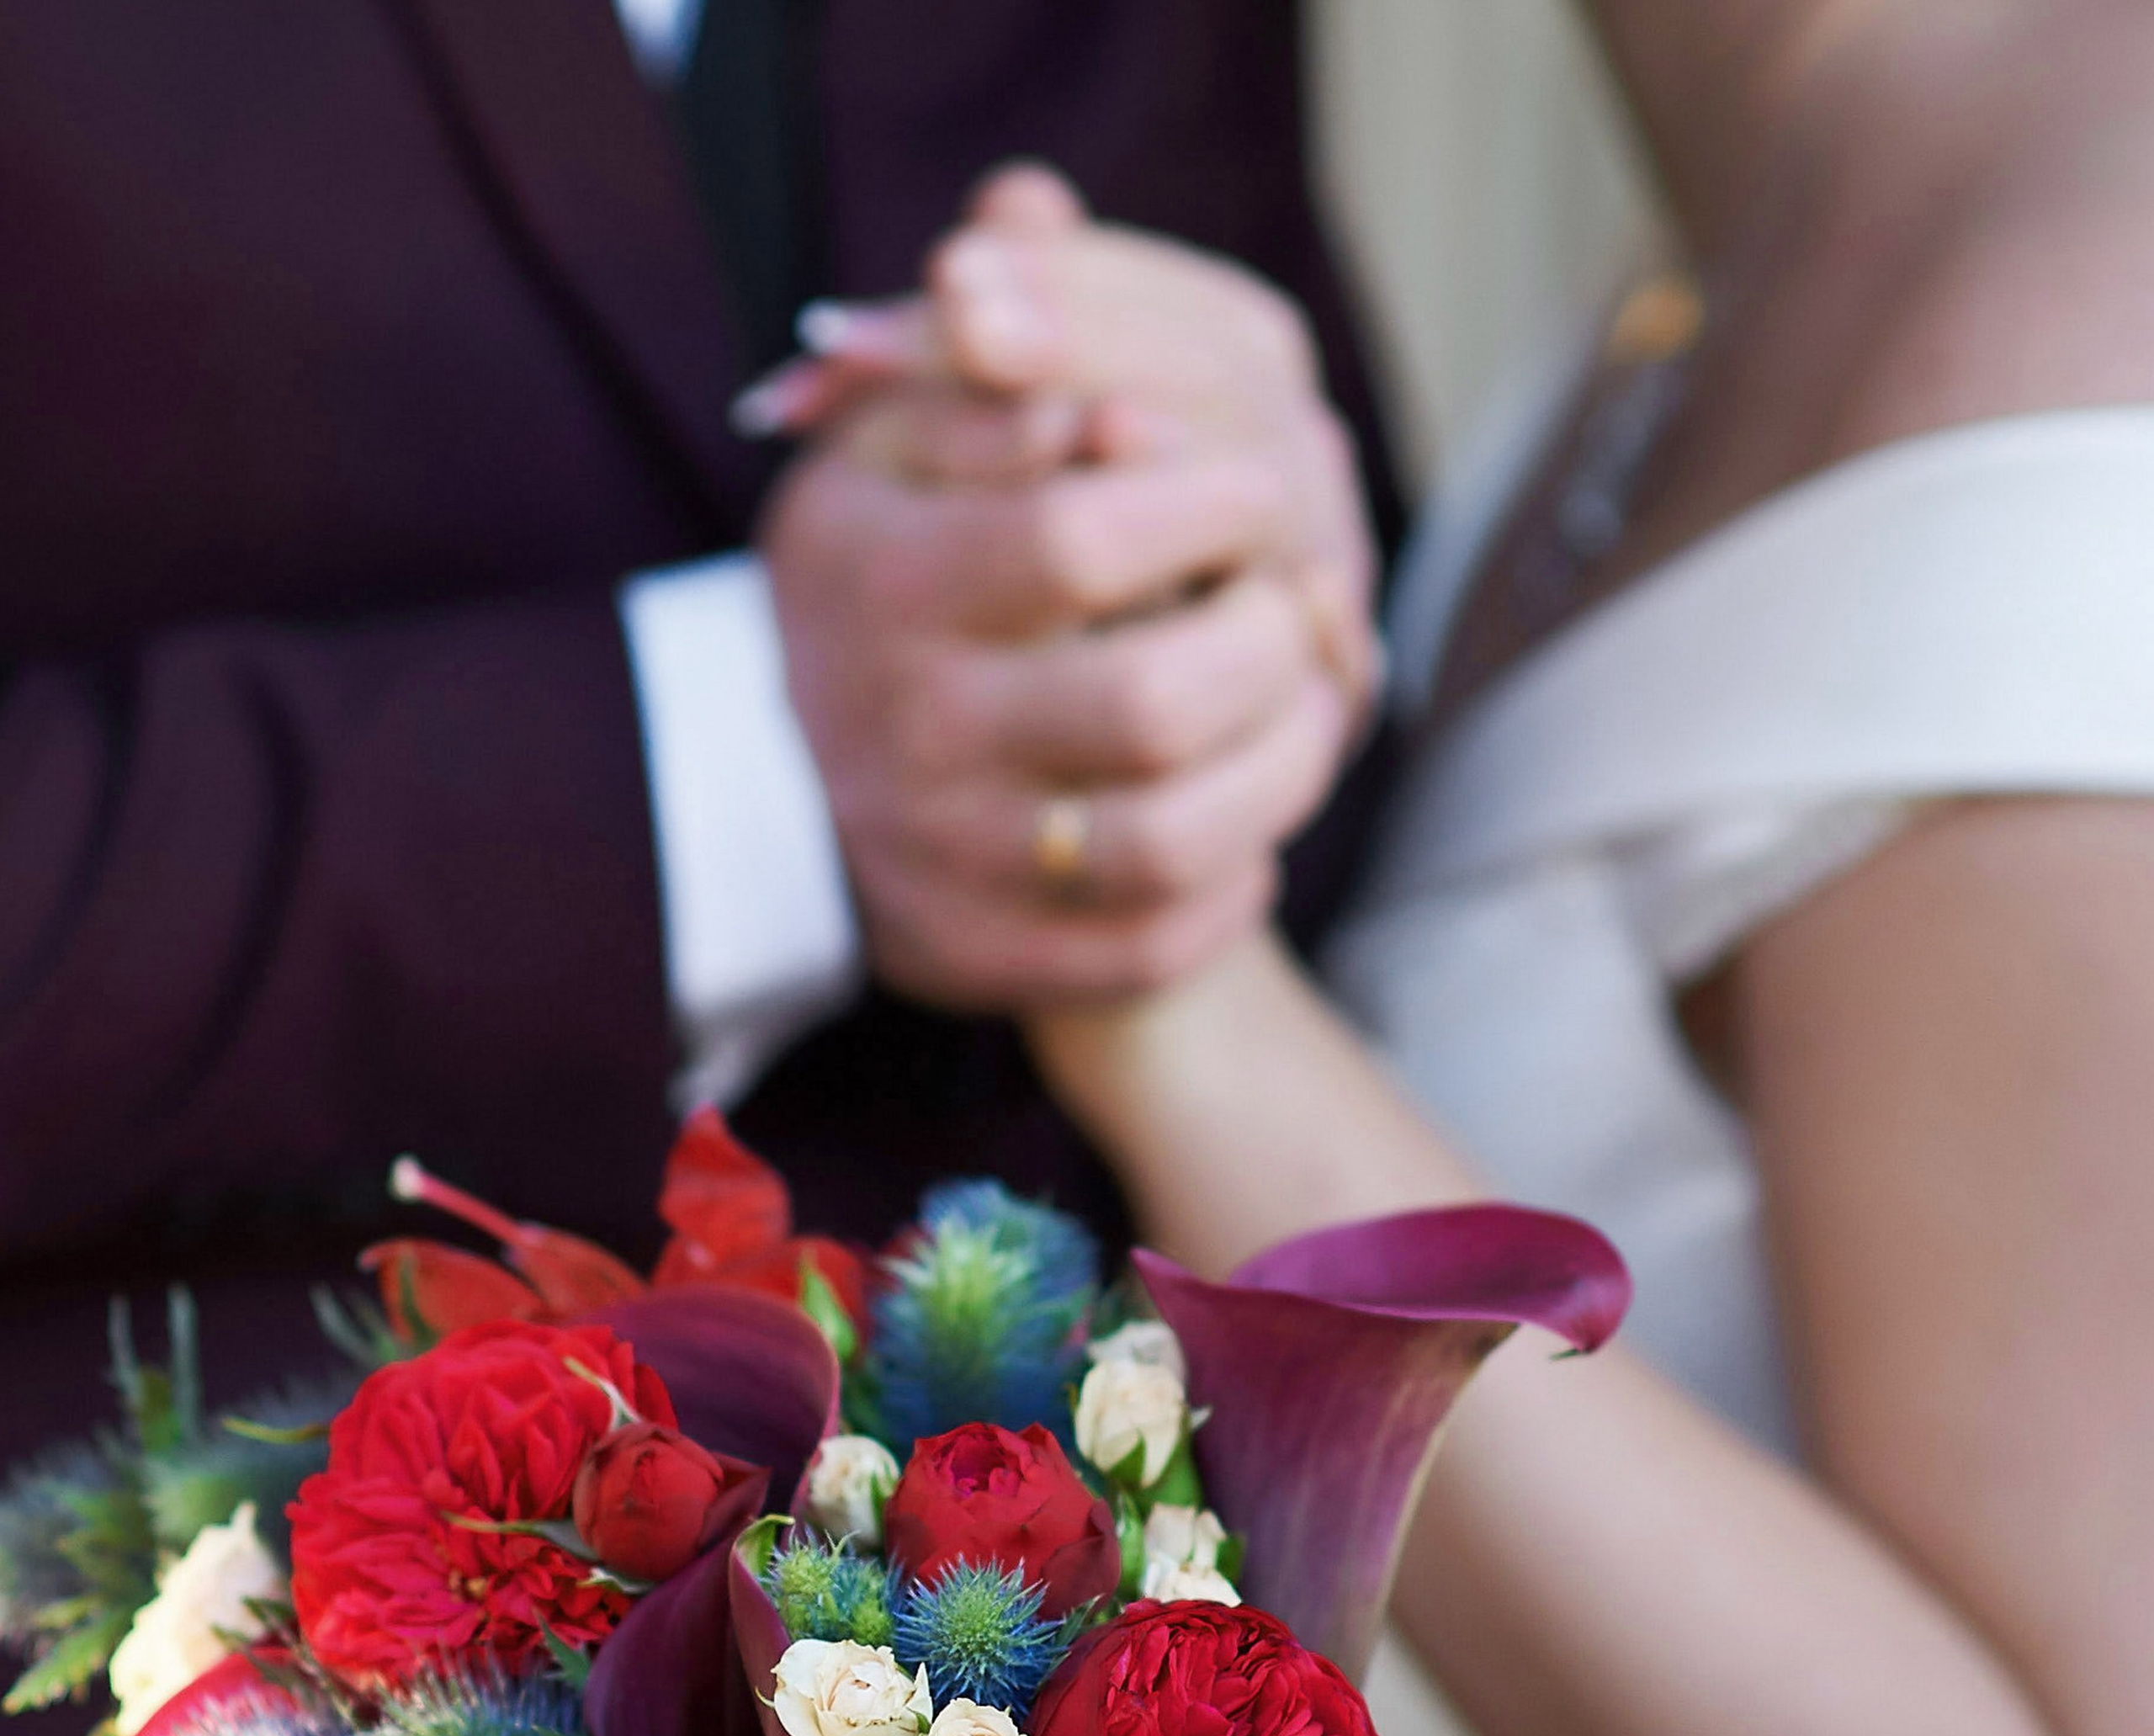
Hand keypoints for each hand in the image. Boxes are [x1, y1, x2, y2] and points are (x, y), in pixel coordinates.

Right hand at [755, 170, 1379, 1010]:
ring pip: (1172, 843)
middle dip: (1267, 645)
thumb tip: (1046, 269)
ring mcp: (941, 861)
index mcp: (880, 577)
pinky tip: (1247, 829)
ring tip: (1299, 709)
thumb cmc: (879, 569)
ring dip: (1280, 774)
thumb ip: (980, 350)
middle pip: (1155, 707)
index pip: (1084, 536)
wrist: (767, 780)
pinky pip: (1147, 945)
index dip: (1209, 504)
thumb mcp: (891, 435)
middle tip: (1294, 607)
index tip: (1255, 487)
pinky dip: (1229, 892)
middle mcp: (903, 732)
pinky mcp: (979, 959)